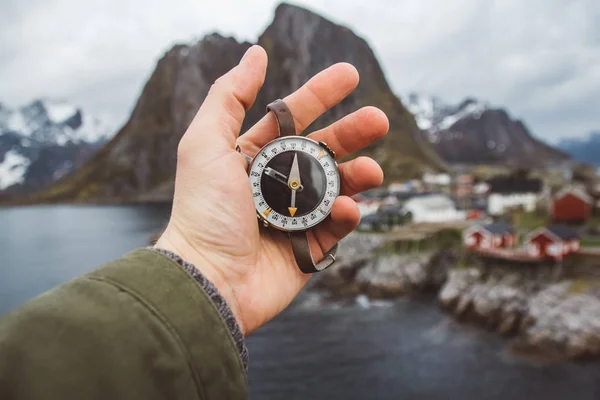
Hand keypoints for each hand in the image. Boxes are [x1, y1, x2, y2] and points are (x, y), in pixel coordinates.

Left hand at [155, 45, 387, 334]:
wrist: (208, 279)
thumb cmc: (204, 211)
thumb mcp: (206, 143)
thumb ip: (229, 96)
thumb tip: (256, 54)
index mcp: (252, 157)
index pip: (292, 118)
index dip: (320, 94)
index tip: (350, 75)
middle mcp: (274, 184)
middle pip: (322, 150)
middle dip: (351, 133)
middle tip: (378, 120)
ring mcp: (294, 217)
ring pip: (336, 188)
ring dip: (358, 175)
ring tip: (372, 171)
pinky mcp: (308, 249)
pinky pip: (336, 227)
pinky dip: (345, 215)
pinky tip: (346, 209)